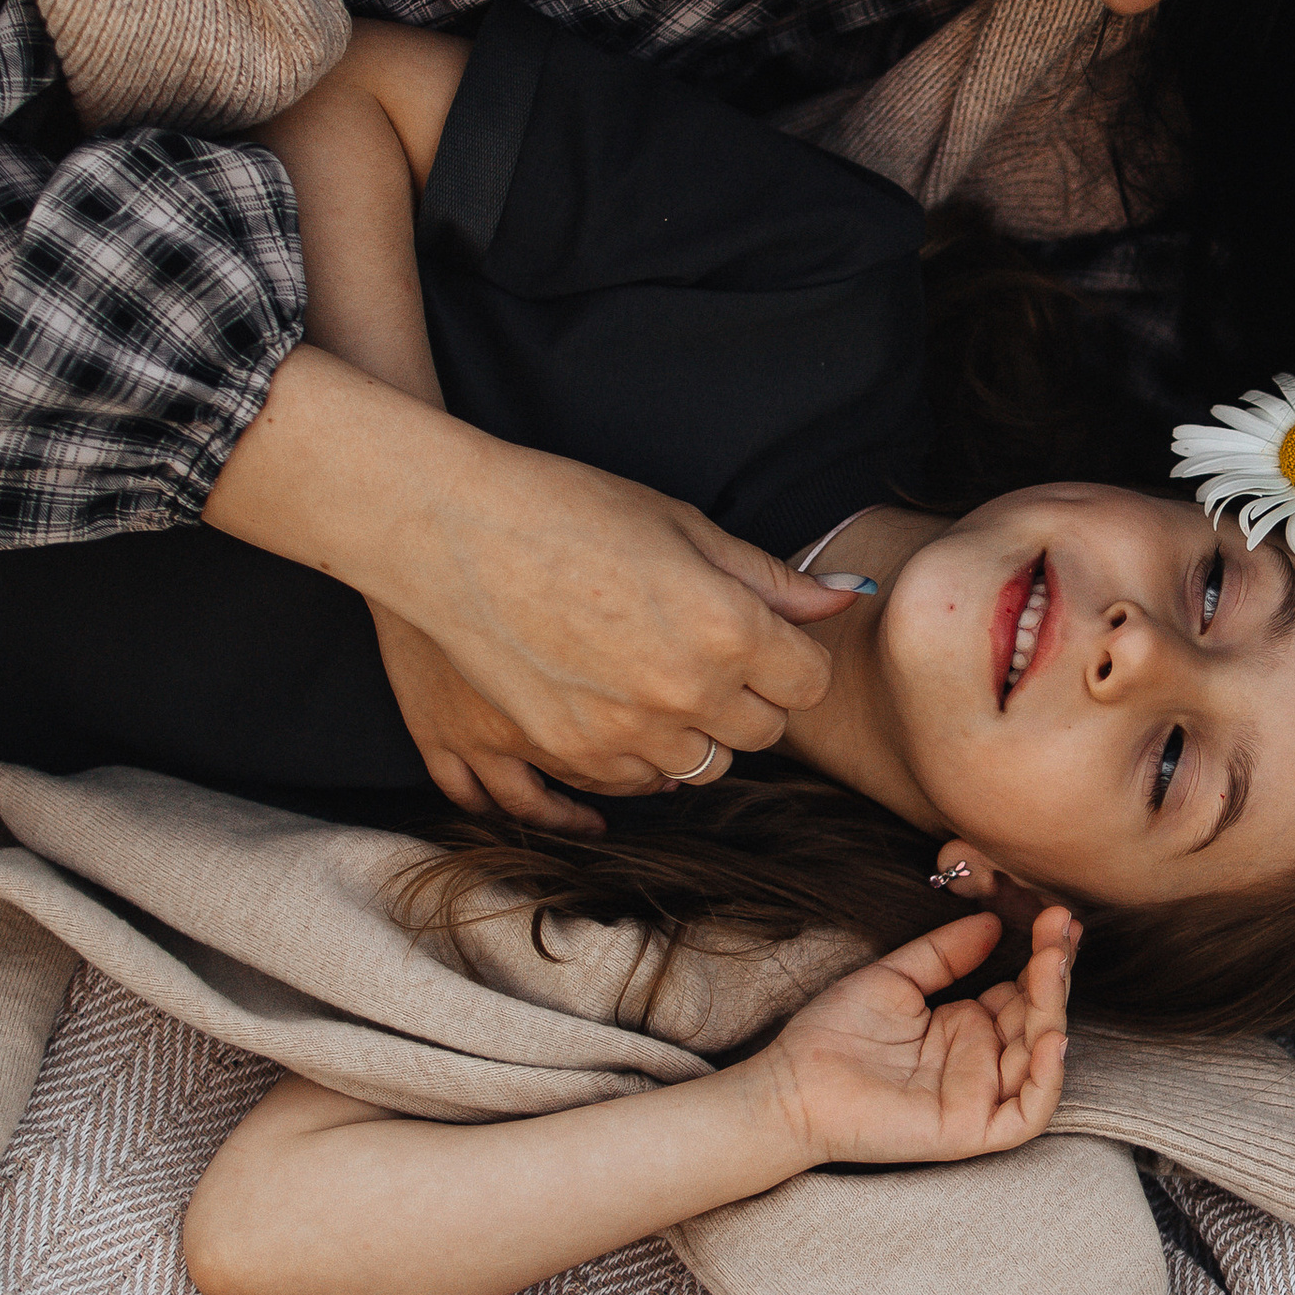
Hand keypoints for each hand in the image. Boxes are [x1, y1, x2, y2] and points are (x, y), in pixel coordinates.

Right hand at [206, 349, 861, 793]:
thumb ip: (769, 577)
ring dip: (693, 731)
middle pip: (761, 733)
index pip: (809, 683)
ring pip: (701, 767)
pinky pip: (635, 785)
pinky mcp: (566, 755)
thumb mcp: (682, 526)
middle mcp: (684, 693)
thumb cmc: (569, 508)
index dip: (791, 658)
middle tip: (706, 651)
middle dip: (748, 697)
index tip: (765, 638)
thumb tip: (843, 599)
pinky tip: (617, 713)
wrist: (451, 529)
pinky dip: (636, 758)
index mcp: (726, 628)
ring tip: (654, 675)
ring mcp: (623, 734)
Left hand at [752, 907, 1076, 1168]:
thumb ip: (944, 954)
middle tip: (1061, 929)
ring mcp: (979, 1096)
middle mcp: (980, 1060)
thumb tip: (990, 921)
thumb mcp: (895, 977)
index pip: (1024, 990)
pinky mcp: (971, 1129)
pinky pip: (1026, 1113)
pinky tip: (1049, 1036)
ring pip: (1040, 1058)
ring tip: (1051, 964)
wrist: (792, 1085)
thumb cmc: (833, 1035)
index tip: (1055, 915)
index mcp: (966, 1026)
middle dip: (1055, 972)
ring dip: (1054, 1010)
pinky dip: (1046, 1079)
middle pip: (1039, 1017)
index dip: (1044, 955)